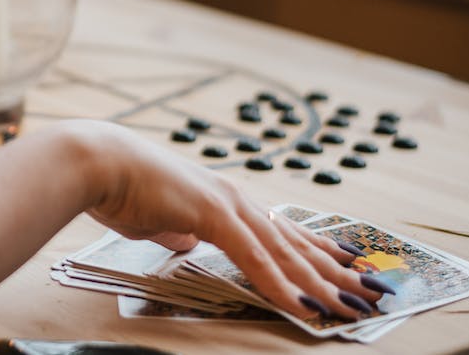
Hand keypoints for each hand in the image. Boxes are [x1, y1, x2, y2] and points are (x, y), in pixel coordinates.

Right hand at [62, 120, 385, 320]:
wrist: (98, 163)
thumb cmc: (119, 187)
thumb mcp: (156, 219)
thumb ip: (177, 232)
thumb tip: (186, 244)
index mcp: (222, 198)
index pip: (279, 230)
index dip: (316, 250)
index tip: (345, 264)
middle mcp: (234, 199)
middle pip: (295, 242)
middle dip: (335, 270)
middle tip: (370, 291)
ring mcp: (227, 204)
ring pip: (285, 252)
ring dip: (320, 282)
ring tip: (351, 304)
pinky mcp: (214, 214)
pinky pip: (254, 258)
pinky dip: (280, 284)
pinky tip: (302, 304)